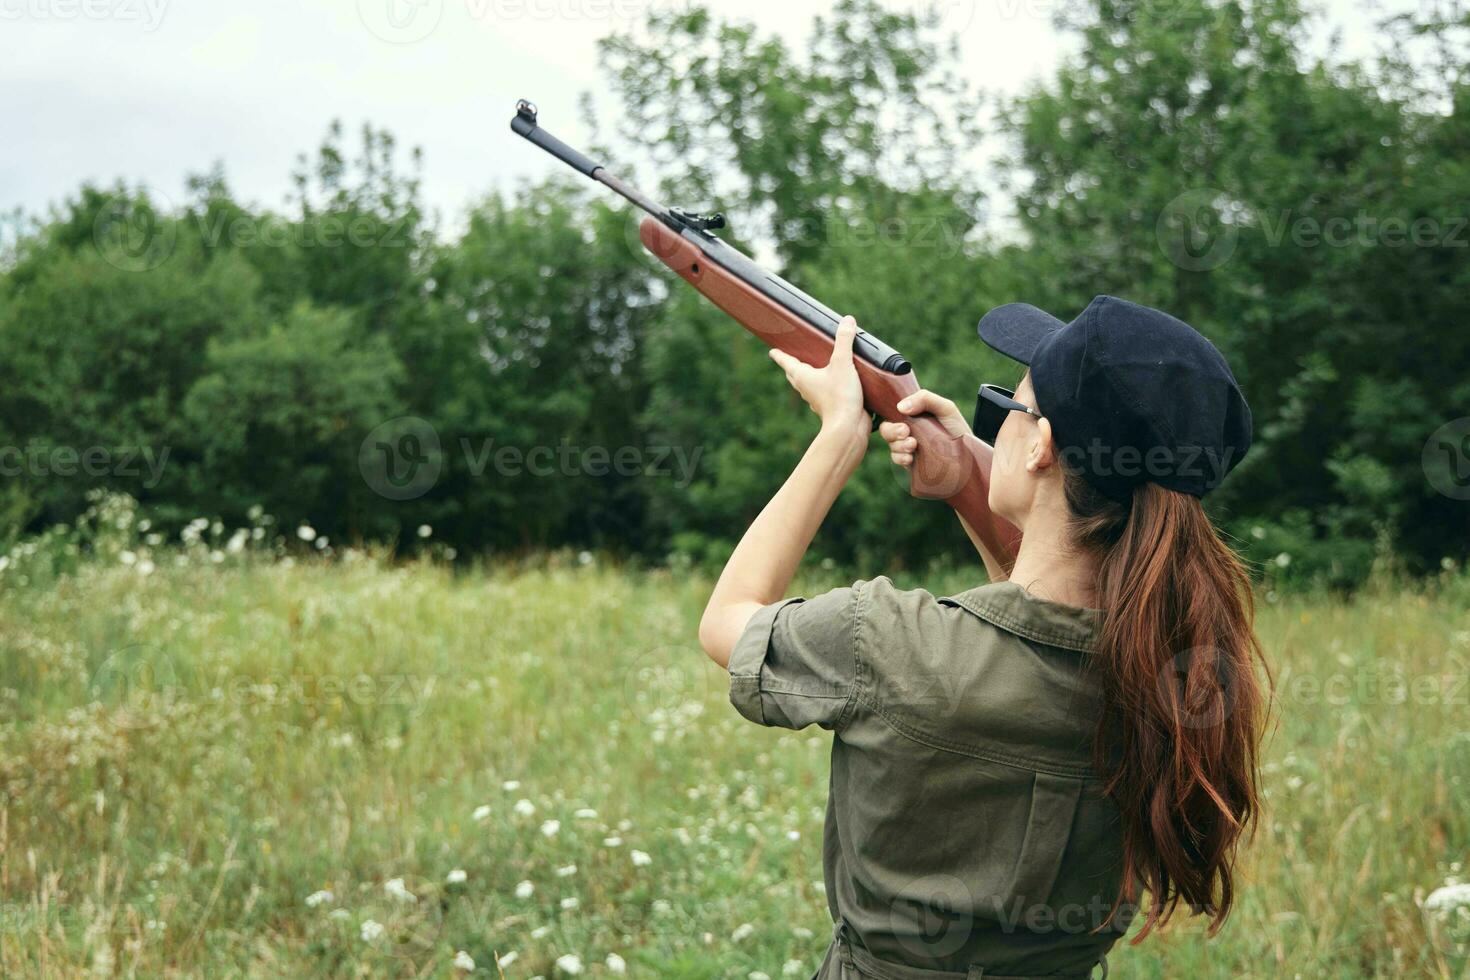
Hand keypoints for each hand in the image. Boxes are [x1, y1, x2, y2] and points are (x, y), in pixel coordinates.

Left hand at [769, 316, 868, 447]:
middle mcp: (806, 388)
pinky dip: (826, 386)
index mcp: (802, 376)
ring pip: (809, 384)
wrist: (848, 429)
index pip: (786, 361)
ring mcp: (817, 399)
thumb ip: (844, 341)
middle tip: (791, 357)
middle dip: (792, 365)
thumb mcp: (842, 363)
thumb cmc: (840, 397)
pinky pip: (824, 392)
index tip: (772, 350)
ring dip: (810, 375)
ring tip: (815, 367)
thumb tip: (847, 320)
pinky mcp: (830, 406)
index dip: (779, 354)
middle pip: (795, 374)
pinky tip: (837, 382)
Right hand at [878, 389, 968, 468]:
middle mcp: (909, 431)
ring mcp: (909, 448)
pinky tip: (910, 459)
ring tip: (913, 446)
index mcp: (914, 416)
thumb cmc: (957, 429)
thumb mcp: (945, 408)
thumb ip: (925, 399)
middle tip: (906, 433)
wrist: (969, 456)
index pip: (892, 413)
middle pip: (887, 430)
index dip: (891, 417)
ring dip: (898, 446)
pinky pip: (896, 460)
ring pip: (891, 445)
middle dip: (892, 432)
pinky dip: (900, 458)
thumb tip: (900, 407)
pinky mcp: (910, 463)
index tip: (904, 424)